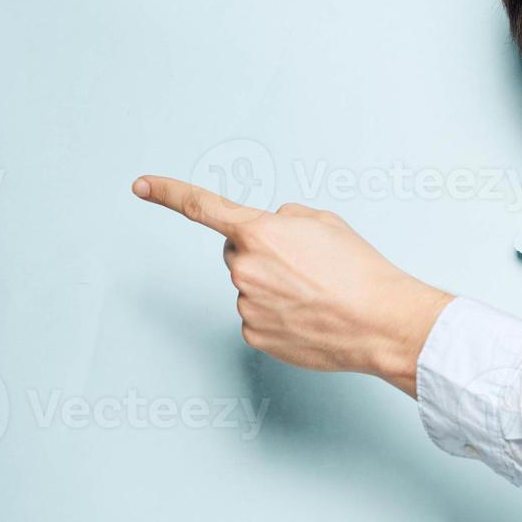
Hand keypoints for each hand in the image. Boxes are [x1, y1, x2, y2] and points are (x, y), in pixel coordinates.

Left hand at [131, 175, 453, 394]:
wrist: (380, 322)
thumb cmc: (359, 270)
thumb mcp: (324, 222)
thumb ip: (284, 220)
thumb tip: (271, 234)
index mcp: (259, 232)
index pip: (202, 207)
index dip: (168, 193)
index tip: (141, 185)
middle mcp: (244, 268)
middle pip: (238, 253)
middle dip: (263, 253)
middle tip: (306, 266)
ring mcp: (246, 306)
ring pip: (250, 287)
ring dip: (275, 286)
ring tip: (316, 294)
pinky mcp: (254, 337)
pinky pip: (258, 317)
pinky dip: (279, 315)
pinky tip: (310, 317)